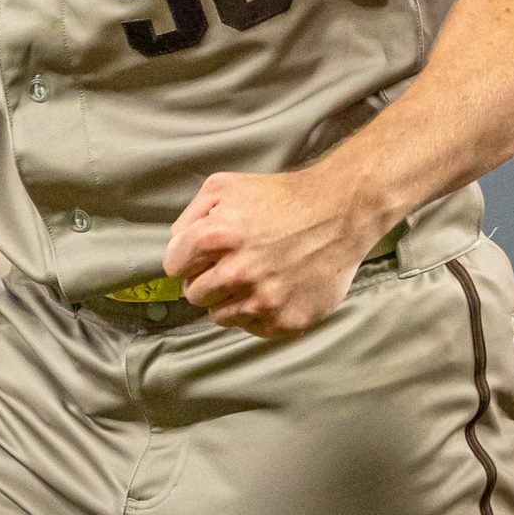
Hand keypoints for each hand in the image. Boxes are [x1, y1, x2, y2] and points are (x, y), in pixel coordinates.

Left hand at [162, 169, 391, 338]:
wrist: (339, 213)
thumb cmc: (280, 197)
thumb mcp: (226, 187)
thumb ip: (190, 214)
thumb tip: (175, 243)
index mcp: (216, 236)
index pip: (174, 265)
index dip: (185, 258)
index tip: (201, 256)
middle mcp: (238, 271)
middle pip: (194, 294)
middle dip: (205, 280)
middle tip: (229, 266)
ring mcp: (263, 300)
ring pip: (219, 316)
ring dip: (229, 300)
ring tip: (252, 278)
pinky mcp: (285, 320)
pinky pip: (251, 328)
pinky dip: (256, 312)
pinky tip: (273, 289)